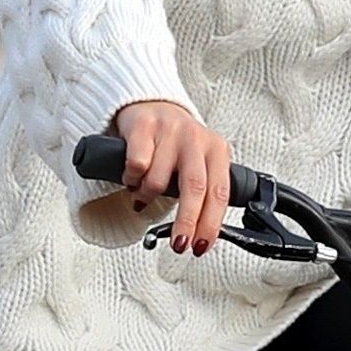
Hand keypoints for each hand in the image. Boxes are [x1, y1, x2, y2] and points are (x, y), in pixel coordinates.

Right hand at [111, 100, 234, 255]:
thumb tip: (201, 236)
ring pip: (158, 181)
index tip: (201, 246)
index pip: (219, 193)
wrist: (150, 104)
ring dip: (147, 196)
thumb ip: (203, 193)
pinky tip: (132, 176)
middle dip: (186, 222)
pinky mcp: (143, 126)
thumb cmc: (176, 144)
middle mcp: (195, 138)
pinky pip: (136, 165)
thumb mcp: (199, 164)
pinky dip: (131, 179)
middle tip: (179, 244)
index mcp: (216, 150)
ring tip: (144, 193)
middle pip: (195, 188)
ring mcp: (170, 130)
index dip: (210, 224)